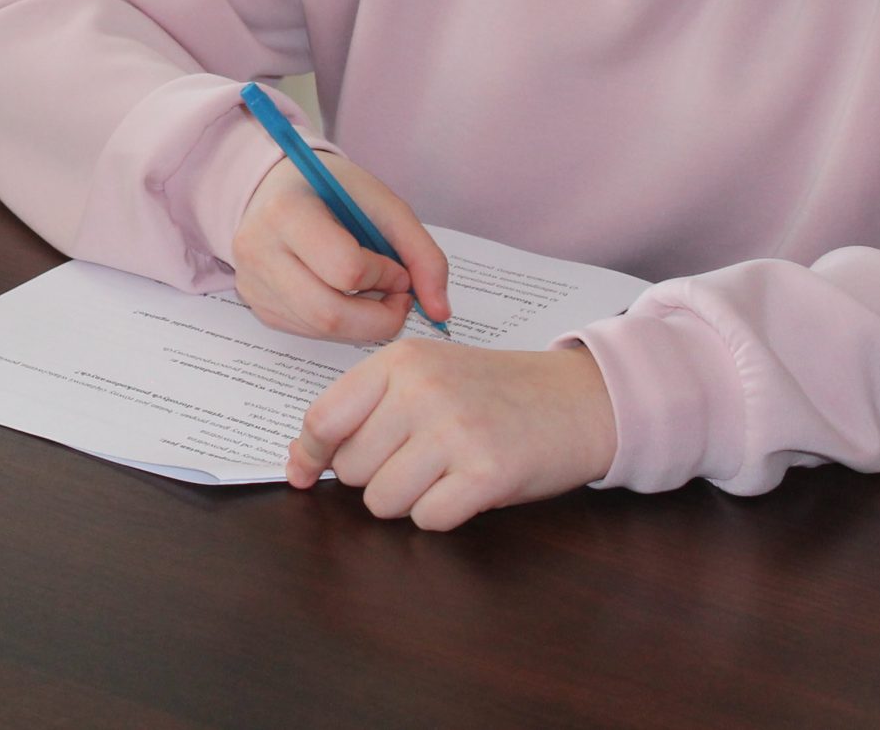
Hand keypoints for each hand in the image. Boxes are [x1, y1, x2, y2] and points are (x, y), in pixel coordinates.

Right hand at [233, 149, 451, 342]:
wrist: (276, 187)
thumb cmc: (331, 191)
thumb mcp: (383, 204)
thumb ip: (422, 254)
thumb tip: (442, 312)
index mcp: (286, 211)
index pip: (346, 269)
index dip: (385, 276)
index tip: (397, 266)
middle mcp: (257, 250)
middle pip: (330, 314)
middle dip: (380, 317)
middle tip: (398, 298)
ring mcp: (251, 282)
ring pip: (321, 330)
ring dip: (362, 322)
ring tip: (373, 293)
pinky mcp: (256, 305)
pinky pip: (308, 332)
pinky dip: (339, 323)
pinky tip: (344, 295)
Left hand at [285, 342, 617, 528]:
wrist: (580, 400)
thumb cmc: (493, 392)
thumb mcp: (424, 376)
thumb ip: (362, 410)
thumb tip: (300, 459)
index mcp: (399, 360)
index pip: (324, 419)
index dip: (311, 455)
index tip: (307, 472)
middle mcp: (421, 390)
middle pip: (351, 469)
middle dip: (375, 477)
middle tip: (418, 459)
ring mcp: (455, 431)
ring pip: (383, 501)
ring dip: (408, 499)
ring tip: (443, 472)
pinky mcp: (487, 473)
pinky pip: (428, 519)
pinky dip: (442, 514)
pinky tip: (466, 488)